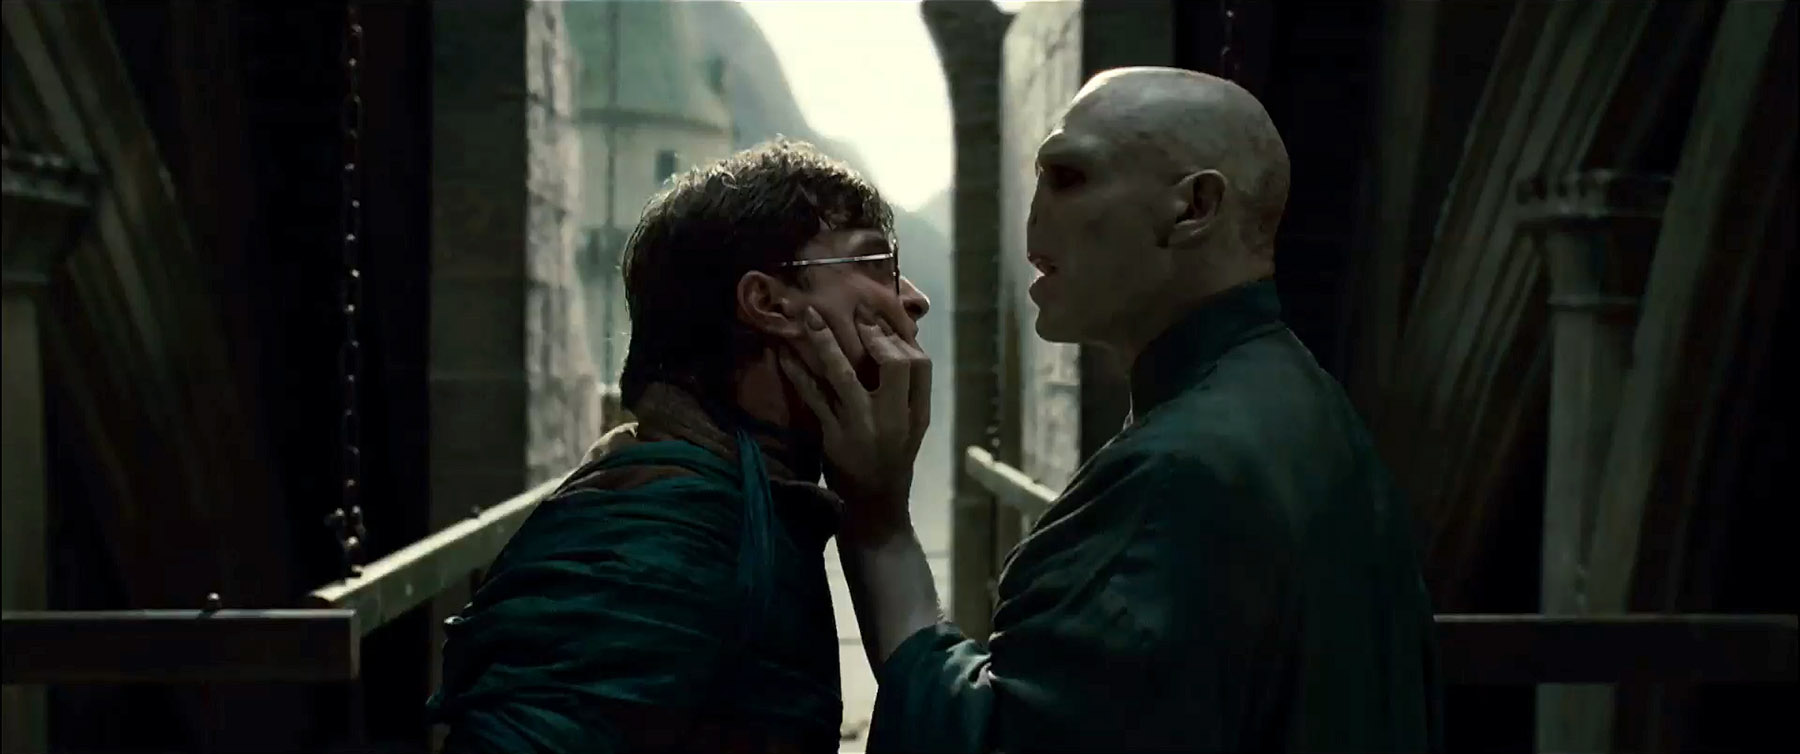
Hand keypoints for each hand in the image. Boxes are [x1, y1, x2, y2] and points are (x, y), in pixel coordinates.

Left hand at [779, 304, 930, 540]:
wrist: (875, 508)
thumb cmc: (891, 460)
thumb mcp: (910, 428)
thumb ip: (906, 392)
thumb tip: (891, 342)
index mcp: (917, 413)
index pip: (920, 363)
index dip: (899, 336)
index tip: (877, 316)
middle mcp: (895, 418)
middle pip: (896, 363)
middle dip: (873, 333)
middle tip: (852, 311)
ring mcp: (864, 427)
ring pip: (845, 374)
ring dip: (825, 342)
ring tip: (808, 317)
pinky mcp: (835, 437)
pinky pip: (814, 397)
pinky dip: (798, 373)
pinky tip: (785, 355)